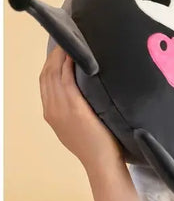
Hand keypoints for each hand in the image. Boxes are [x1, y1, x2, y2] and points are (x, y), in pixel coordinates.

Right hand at [39, 45, 124, 167]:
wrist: (101, 162)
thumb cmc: (97, 144)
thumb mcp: (77, 124)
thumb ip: (74, 107)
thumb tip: (84, 88)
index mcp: (51, 112)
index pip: (45, 81)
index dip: (51, 63)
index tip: (60, 49)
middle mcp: (51, 109)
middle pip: (47, 74)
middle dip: (54, 55)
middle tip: (65, 39)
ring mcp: (61, 109)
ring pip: (54, 75)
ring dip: (60, 56)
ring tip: (69, 41)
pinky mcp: (74, 109)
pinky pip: (67, 81)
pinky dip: (68, 66)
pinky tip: (74, 55)